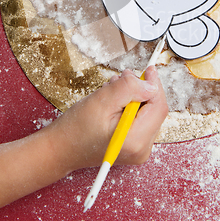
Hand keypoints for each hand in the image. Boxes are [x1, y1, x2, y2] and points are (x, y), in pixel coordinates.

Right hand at [49, 66, 167, 171]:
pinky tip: (114, 105)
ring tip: (112, 94)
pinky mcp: (134, 147)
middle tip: (121, 81)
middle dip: (141, 91)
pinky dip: (130, 108)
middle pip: (155, 110)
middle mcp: (142, 149)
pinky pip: (140, 121)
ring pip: (147, 114)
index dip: (154, 85)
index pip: (158, 106)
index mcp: (136, 140)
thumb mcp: (102, 100)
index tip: (148, 70)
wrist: (61, 150)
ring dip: (134, 98)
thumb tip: (151, 84)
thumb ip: (130, 89)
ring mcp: (139, 150)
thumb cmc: (76, 129)